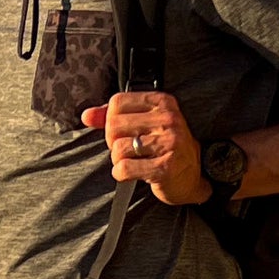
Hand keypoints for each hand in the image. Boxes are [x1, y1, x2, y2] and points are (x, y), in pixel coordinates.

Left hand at [81, 90, 211, 207]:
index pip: (117, 102)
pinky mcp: (165, 167)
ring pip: (118, 149)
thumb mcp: (145, 124)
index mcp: (162, 102)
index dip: (111, 120)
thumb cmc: (165, 148)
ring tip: (134, 162)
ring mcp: (169, 143)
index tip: (122, 132)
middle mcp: (168, 119)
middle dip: (114, 142)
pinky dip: (121, 174)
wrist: (192, 176)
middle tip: (128, 150)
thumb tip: (87, 115)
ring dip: (119, 160)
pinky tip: (134, 174)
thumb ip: (114, 117)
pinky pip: (124, 168)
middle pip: (114, 126)